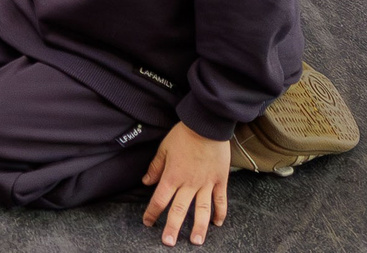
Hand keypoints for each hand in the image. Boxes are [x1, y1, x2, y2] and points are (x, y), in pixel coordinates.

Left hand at [141, 122, 230, 245]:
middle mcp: (189, 184)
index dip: (152, 212)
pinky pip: (220, 200)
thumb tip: (146, 182)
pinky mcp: (220, 181)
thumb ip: (155, 167)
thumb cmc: (183, 135)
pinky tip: (218, 223)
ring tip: (196, 241)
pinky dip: (220, 213)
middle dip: (173, 228)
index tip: (148, 223)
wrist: (206, 126)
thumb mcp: (164, 149)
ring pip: (202, 210)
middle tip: (169, 242)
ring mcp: (206, 184)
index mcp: (172, 176)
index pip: (159, 199)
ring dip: (199, 227)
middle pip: (179, 210)